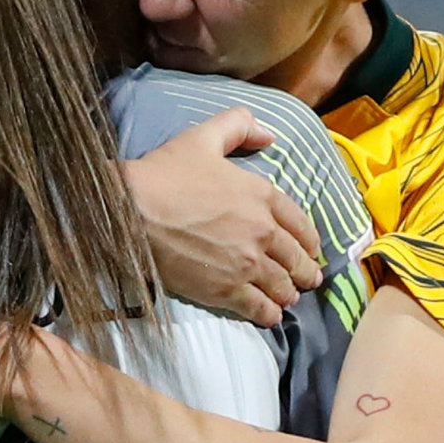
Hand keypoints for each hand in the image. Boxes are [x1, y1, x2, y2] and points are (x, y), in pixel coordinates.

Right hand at [123, 108, 320, 324]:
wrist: (132, 210)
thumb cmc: (165, 173)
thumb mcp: (204, 136)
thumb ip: (239, 125)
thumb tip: (270, 135)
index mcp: (262, 195)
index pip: (301, 223)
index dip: (309, 240)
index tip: (311, 250)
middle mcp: (262, 231)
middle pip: (296, 259)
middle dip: (305, 272)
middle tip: (308, 280)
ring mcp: (246, 264)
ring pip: (281, 286)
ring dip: (288, 294)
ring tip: (288, 298)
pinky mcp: (226, 290)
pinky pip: (259, 308)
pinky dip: (269, 314)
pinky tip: (271, 316)